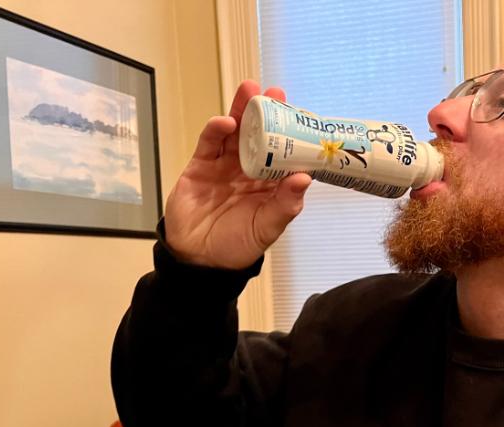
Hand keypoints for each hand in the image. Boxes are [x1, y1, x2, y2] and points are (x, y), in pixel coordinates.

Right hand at [164, 81, 311, 268]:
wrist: (198, 259)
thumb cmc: (237, 246)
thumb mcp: (267, 229)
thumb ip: (286, 205)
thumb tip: (305, 178)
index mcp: (271, 184)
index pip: (284, 154)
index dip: (292, 135)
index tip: (302, 115)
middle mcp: (249, 171)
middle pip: (259, 136)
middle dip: (267, 114)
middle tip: (276, 92)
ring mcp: (224, 166)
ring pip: (235, 133)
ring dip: (242, 111)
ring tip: (250, 91)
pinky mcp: (201, 166)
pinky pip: (210, 144)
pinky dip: (216, 130)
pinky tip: (226, 121)